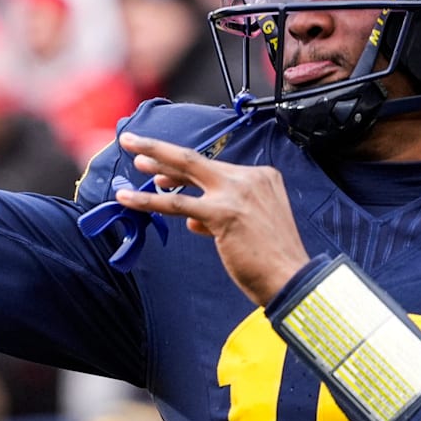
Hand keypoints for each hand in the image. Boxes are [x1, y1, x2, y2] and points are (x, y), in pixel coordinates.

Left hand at [114, 132, 310, 304]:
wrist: (291, 278)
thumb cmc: (273, 259)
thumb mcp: (250, 226)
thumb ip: (221, 216)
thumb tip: (191, 220)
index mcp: (261, 177)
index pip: (214, 169)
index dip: (182, 169)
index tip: (161, 169)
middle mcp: (250, 178)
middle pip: (196, 159)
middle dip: (161, 148)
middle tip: (134, 142)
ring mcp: (236, 192)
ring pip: (185, 171)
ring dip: (155, 163)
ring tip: (133, 159)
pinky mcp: (222, 212)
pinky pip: (177, 203)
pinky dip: (149, 200)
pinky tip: (129, 199)